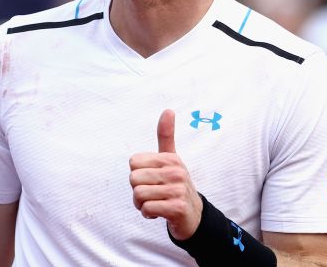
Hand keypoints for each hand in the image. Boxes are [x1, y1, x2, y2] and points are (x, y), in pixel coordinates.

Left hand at [129, 109, 202, 239]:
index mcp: (170, 158)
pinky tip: (159, 213)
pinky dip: (148, 213)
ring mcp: (178, 189)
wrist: (193, 215)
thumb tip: (168, 109)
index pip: (133, 162)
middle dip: (137, 191)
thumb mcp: (171, 159)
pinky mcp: (177, 207)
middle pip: (133, 179)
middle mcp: (176, 171)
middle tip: (152, 194)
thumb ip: (166, 136)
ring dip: (141, 204)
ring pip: (138, 195)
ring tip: (155, 203)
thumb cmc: (175, 184)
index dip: (137, 174)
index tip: (151, 179)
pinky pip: (147, 208)